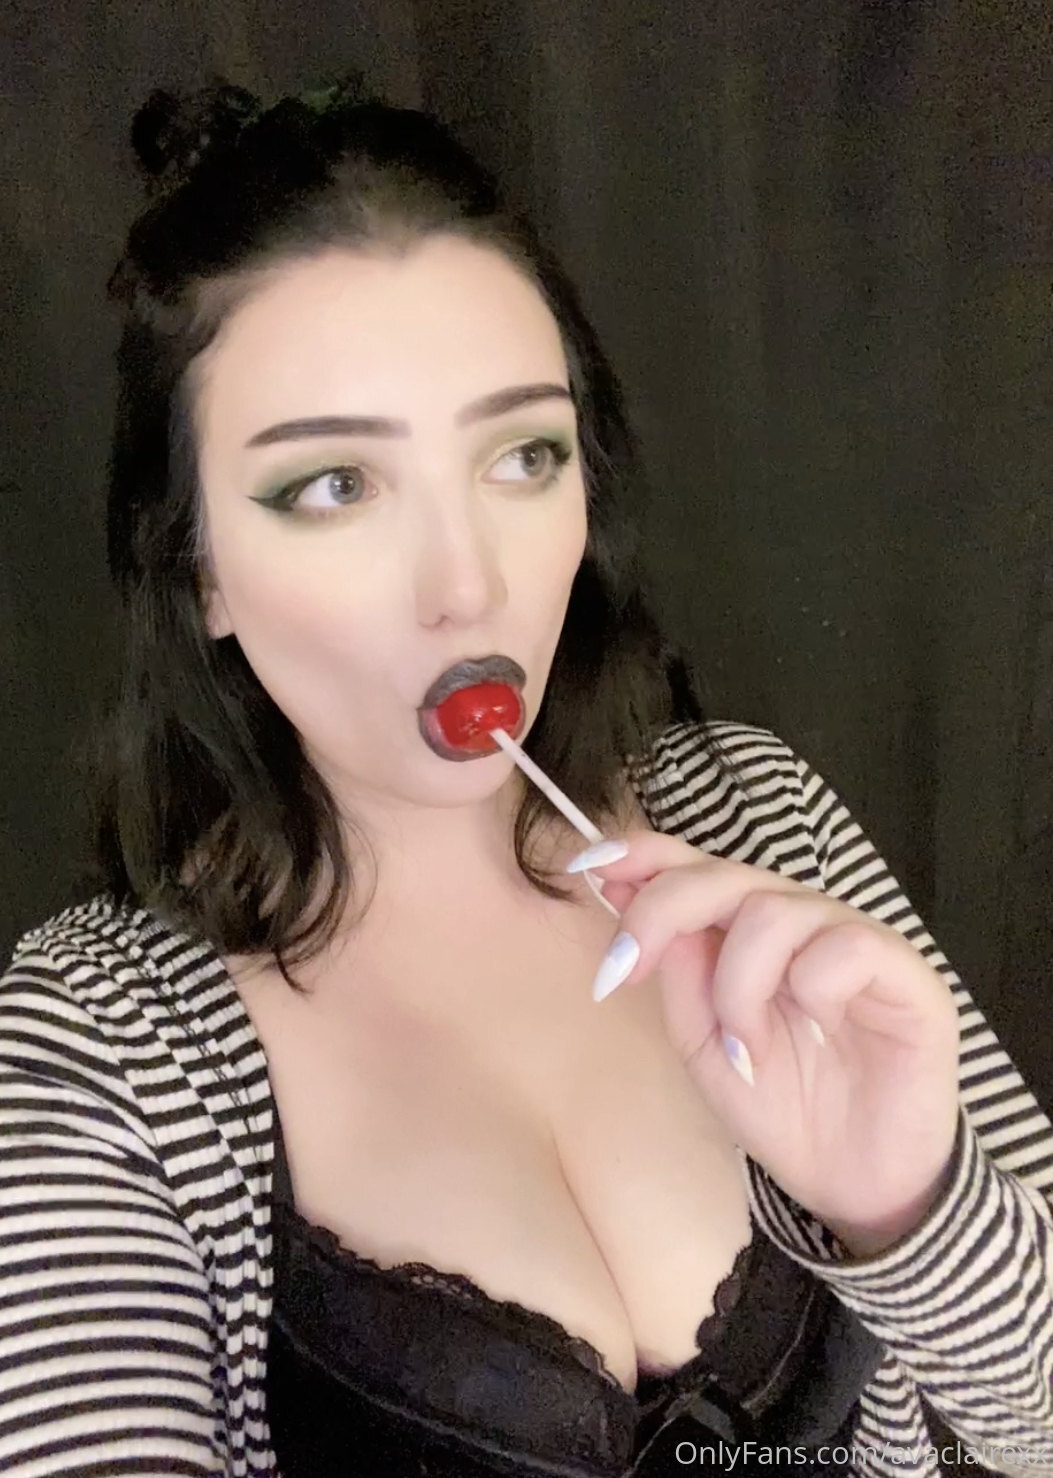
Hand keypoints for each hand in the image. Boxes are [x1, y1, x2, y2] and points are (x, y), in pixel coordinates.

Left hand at [574, 831, 960, 1255]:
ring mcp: (855, 939)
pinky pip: (844, 945)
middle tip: (627, 970)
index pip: (697, 866)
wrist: (855, 1184)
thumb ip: (678, 972)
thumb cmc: (781, 1107)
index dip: (643, 853)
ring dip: (737, 984)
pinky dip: (811, 988)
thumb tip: (633, 898)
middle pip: (724, 874)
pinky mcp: (906, 973)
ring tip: (744, 1050)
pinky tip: (815, 1033)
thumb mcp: (703, 1043)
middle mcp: (801, 922)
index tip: (586, 865)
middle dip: (661, 911)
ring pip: (773, 910)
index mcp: (749, 933)